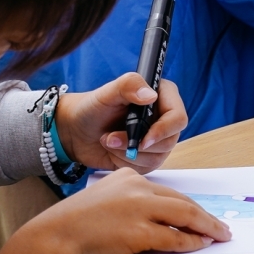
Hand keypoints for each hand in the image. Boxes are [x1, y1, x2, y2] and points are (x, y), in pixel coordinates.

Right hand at [0, 171, 229, 253]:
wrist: (52, 239)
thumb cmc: (73, 226)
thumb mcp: (103, 202)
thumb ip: (128, 204)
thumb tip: (157, 221)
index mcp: (128, 176)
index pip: (167, 191)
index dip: (187, 205)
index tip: (200, 214)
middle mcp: (137, 187)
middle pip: (181, 200)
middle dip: (204, 215)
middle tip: (220, 226)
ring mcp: (139, 208)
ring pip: (185, 215)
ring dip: (206, 227)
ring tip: (219, 235)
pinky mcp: (139, 230)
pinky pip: (174, 237)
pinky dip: (191, 241)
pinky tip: (201, 245)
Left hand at [55, 73, 188, 172]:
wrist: (75, 131)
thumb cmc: (92, 107)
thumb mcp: (107, 92)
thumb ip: (129, 85)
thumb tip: (151, 96)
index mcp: (162, 97)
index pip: (178, 117)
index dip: (164, 130)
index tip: (143, 139)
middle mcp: (164, 119)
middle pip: (169, 141)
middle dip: (138, 144)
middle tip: (111, 138)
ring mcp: (156, 140)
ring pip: (157, 157)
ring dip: (127, 153)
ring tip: (108, 141)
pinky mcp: (147, 157)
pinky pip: (146, 168)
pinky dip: (125, 162)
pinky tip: (112, 151)